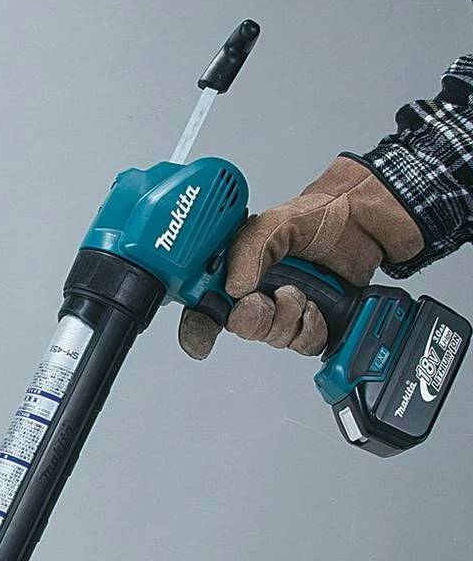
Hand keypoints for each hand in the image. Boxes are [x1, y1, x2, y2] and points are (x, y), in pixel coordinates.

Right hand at [178, 156, 423, 358]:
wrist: (362, 222)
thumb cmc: (318, 216)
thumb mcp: (275, 223)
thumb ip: (248, 250)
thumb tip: (234, 287)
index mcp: (236, 272)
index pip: (204, 308)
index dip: (198, 328)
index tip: (202, 340)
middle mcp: (257, 293)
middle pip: (240, 328)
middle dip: (253, 318)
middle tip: (264, 300)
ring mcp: (284, 309)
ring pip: (272, 338)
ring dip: (286, 319)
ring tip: (298, 293)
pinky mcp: (311, 321)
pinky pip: (303, 344)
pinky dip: (310, 329)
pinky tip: (315, 308)